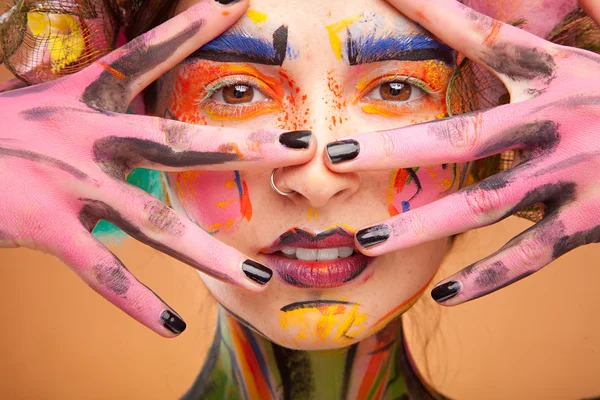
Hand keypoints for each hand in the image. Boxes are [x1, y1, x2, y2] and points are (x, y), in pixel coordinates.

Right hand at [0, 0, 314, 335]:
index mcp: (82, 101)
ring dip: (209, 252)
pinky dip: (138, 303)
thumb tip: (130, 126)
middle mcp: (84, 135)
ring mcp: (68, 181)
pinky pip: (103, 272)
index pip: (144, 58)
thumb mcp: (40, 106)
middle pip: (179, 141)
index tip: (231, 6)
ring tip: (258, 275)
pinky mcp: (45, 225)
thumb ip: (87, 111)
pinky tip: (174, 326)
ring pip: (155, 222)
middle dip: (243, 145)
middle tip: (302, 148)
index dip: (187, 31)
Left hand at [325, 0, 599, 304]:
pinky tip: (444, 294)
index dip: (434, 14)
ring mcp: (573, 176)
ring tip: (369, 240)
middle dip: (395, 147)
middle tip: (338, 158)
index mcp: (559, 75)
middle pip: (461, 137)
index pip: (484, 40)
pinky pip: (529, 256)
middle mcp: (558, 123)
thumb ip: (587, 10)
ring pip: (482, 205)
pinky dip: (488, 278)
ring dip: (423, 225)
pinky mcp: (591, 222)